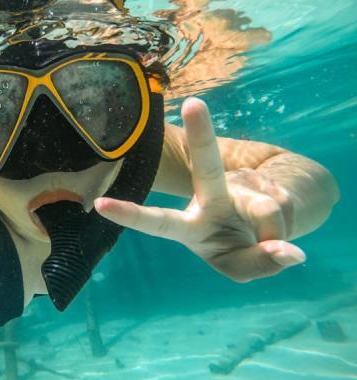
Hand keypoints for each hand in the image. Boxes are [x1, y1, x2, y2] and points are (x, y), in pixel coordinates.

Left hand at [95, 97, 304, 282]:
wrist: (270, 227)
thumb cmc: (237, 247)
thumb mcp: (238, 266)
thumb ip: (257, 264)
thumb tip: (291, 252)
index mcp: (188, 226)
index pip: (157, 222)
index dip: (131, 215)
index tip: (100, 204)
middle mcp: (210, 198)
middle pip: (208, 166)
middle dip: (203, 136)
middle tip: (194, 102)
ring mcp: (242, 187)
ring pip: (268, 209)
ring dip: (277, 236)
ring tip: (272, 242)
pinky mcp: (271, 183)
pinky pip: (287, 213)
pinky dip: (289, 231)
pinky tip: (280, 227)